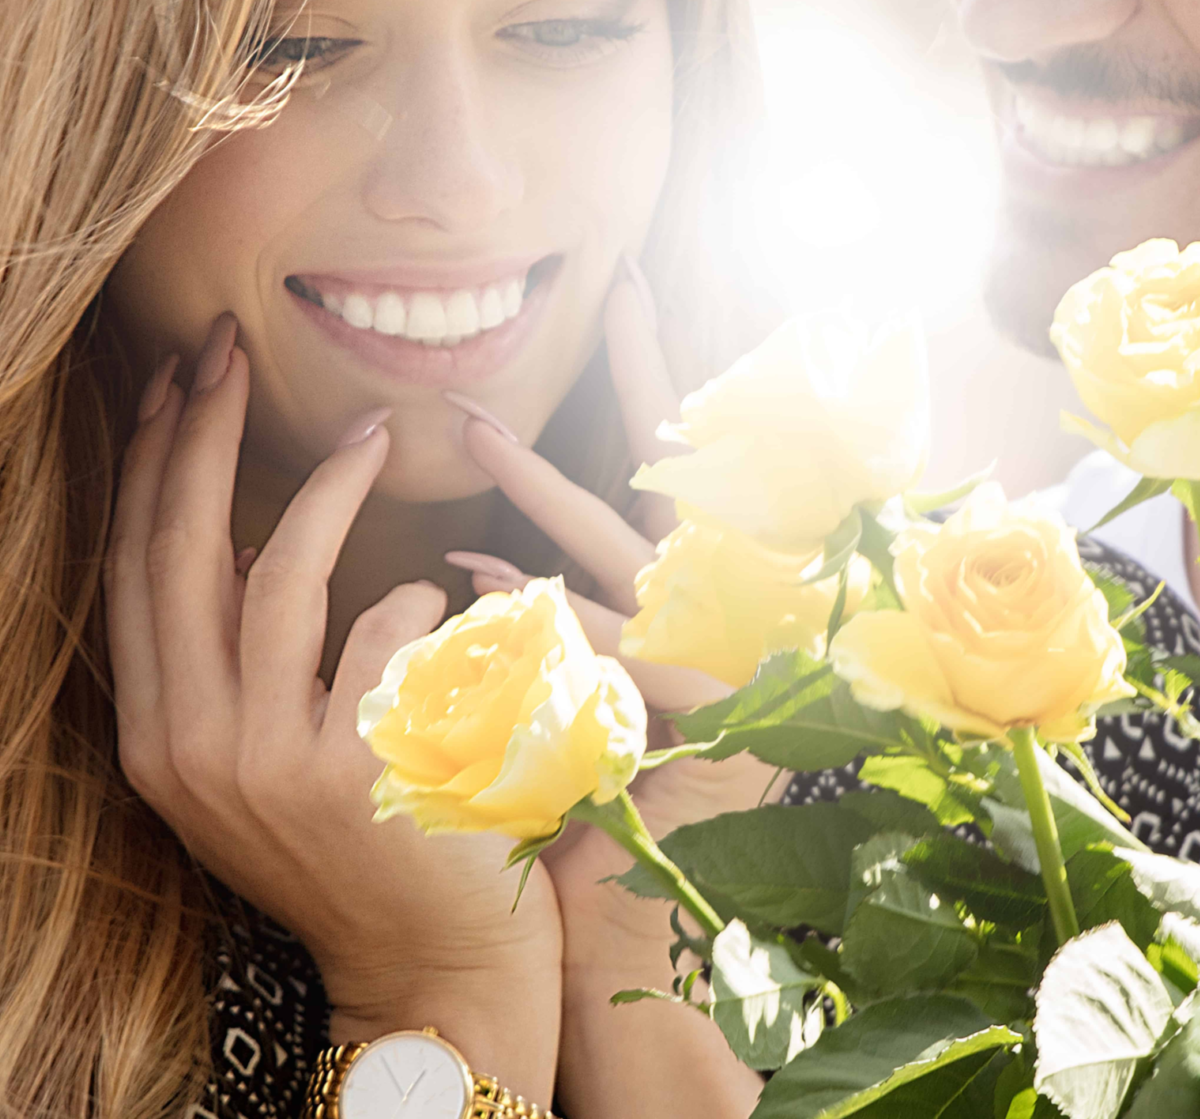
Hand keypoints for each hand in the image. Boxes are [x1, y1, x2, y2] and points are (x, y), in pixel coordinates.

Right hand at [105, 314, 559, 1093]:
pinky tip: (455, 593)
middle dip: (198, 436)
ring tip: (373, 433)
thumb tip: (223, 531)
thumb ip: (231, 662)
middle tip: (226, 347)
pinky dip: (419, 598)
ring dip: (327, 488)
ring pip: (278, 577)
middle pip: (180, 554)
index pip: (133, 570)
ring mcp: (265, 767)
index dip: (149, 466)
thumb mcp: (261, 759)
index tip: (170, 376)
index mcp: (156, 741)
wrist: (431, 971)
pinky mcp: (350, 775)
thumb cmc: (362, 844)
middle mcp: (190, 753)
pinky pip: (381, 633)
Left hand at [442, 266, 776, 958]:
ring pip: (626, 549)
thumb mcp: (592, 682)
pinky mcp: (687, 721)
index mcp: (714, 589)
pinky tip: (471, 577)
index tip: (630, 279)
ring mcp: (716, 658)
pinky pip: (599, 648)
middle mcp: (729, 608)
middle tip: (620, 284)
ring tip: (474, 427)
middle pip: (690, 470)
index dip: (661, 369)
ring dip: (544, 486)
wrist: (645, 920)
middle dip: (651, 374)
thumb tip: (487, 547)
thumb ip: (556, 614)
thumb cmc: (609, 799)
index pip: (687, 456)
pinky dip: (531, 606)